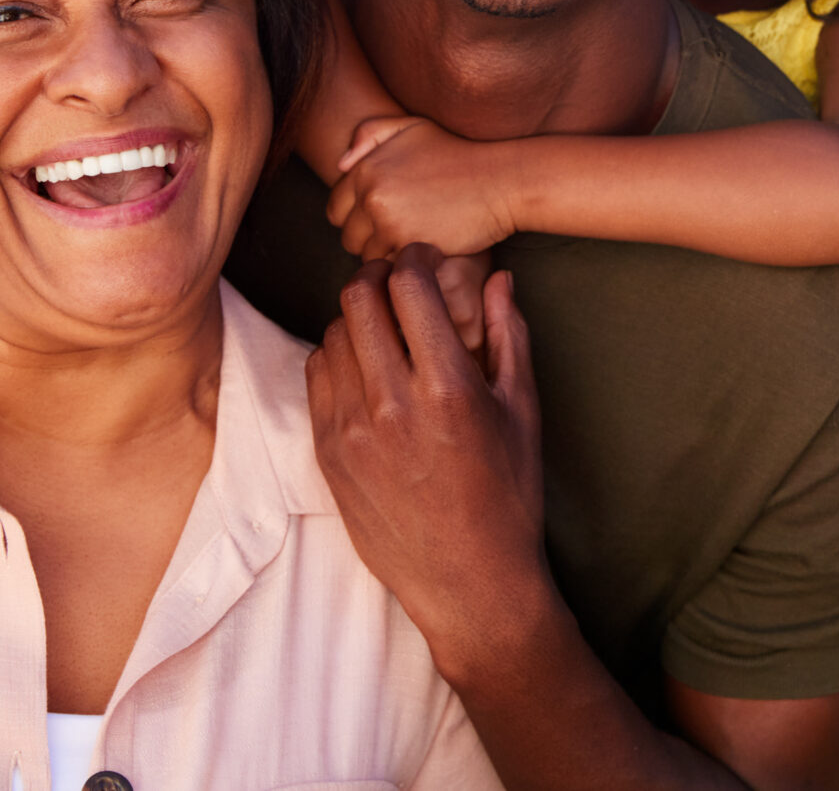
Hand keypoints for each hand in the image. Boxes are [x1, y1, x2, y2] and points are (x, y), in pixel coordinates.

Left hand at [305, 246, 546, 676]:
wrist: (468, 580)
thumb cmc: (508, 496)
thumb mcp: (522, 411)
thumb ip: (508, 337)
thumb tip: (498, 280)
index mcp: (448, 388)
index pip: (409, 288)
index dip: (415, 259)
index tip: (425, 258)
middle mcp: (393, 404)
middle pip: (359, 300)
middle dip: (379, 277)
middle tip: (397, 280)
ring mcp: (352, 430)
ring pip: (333, 335)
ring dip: (357, 319)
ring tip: (383, 327)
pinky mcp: (328, 453)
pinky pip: (316, 378)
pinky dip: (336, 358)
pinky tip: (363, 367)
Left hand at [328, 116, 518, 259]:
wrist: (502, 180)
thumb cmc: (459, 154)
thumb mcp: (413, 128)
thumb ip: (370, 135)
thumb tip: (341, 165)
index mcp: (366, 167)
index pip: (336, 208)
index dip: (359, 216)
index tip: (387, 215)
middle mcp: (370, 193)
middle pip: (348, 236)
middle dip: (370, 237)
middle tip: (402, 230)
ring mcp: (388, 220)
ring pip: (367, 255)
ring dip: (387, 253)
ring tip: (415, 239)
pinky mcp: (408, 243)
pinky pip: (390, 266)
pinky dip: (405, 263)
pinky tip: (425, 248)